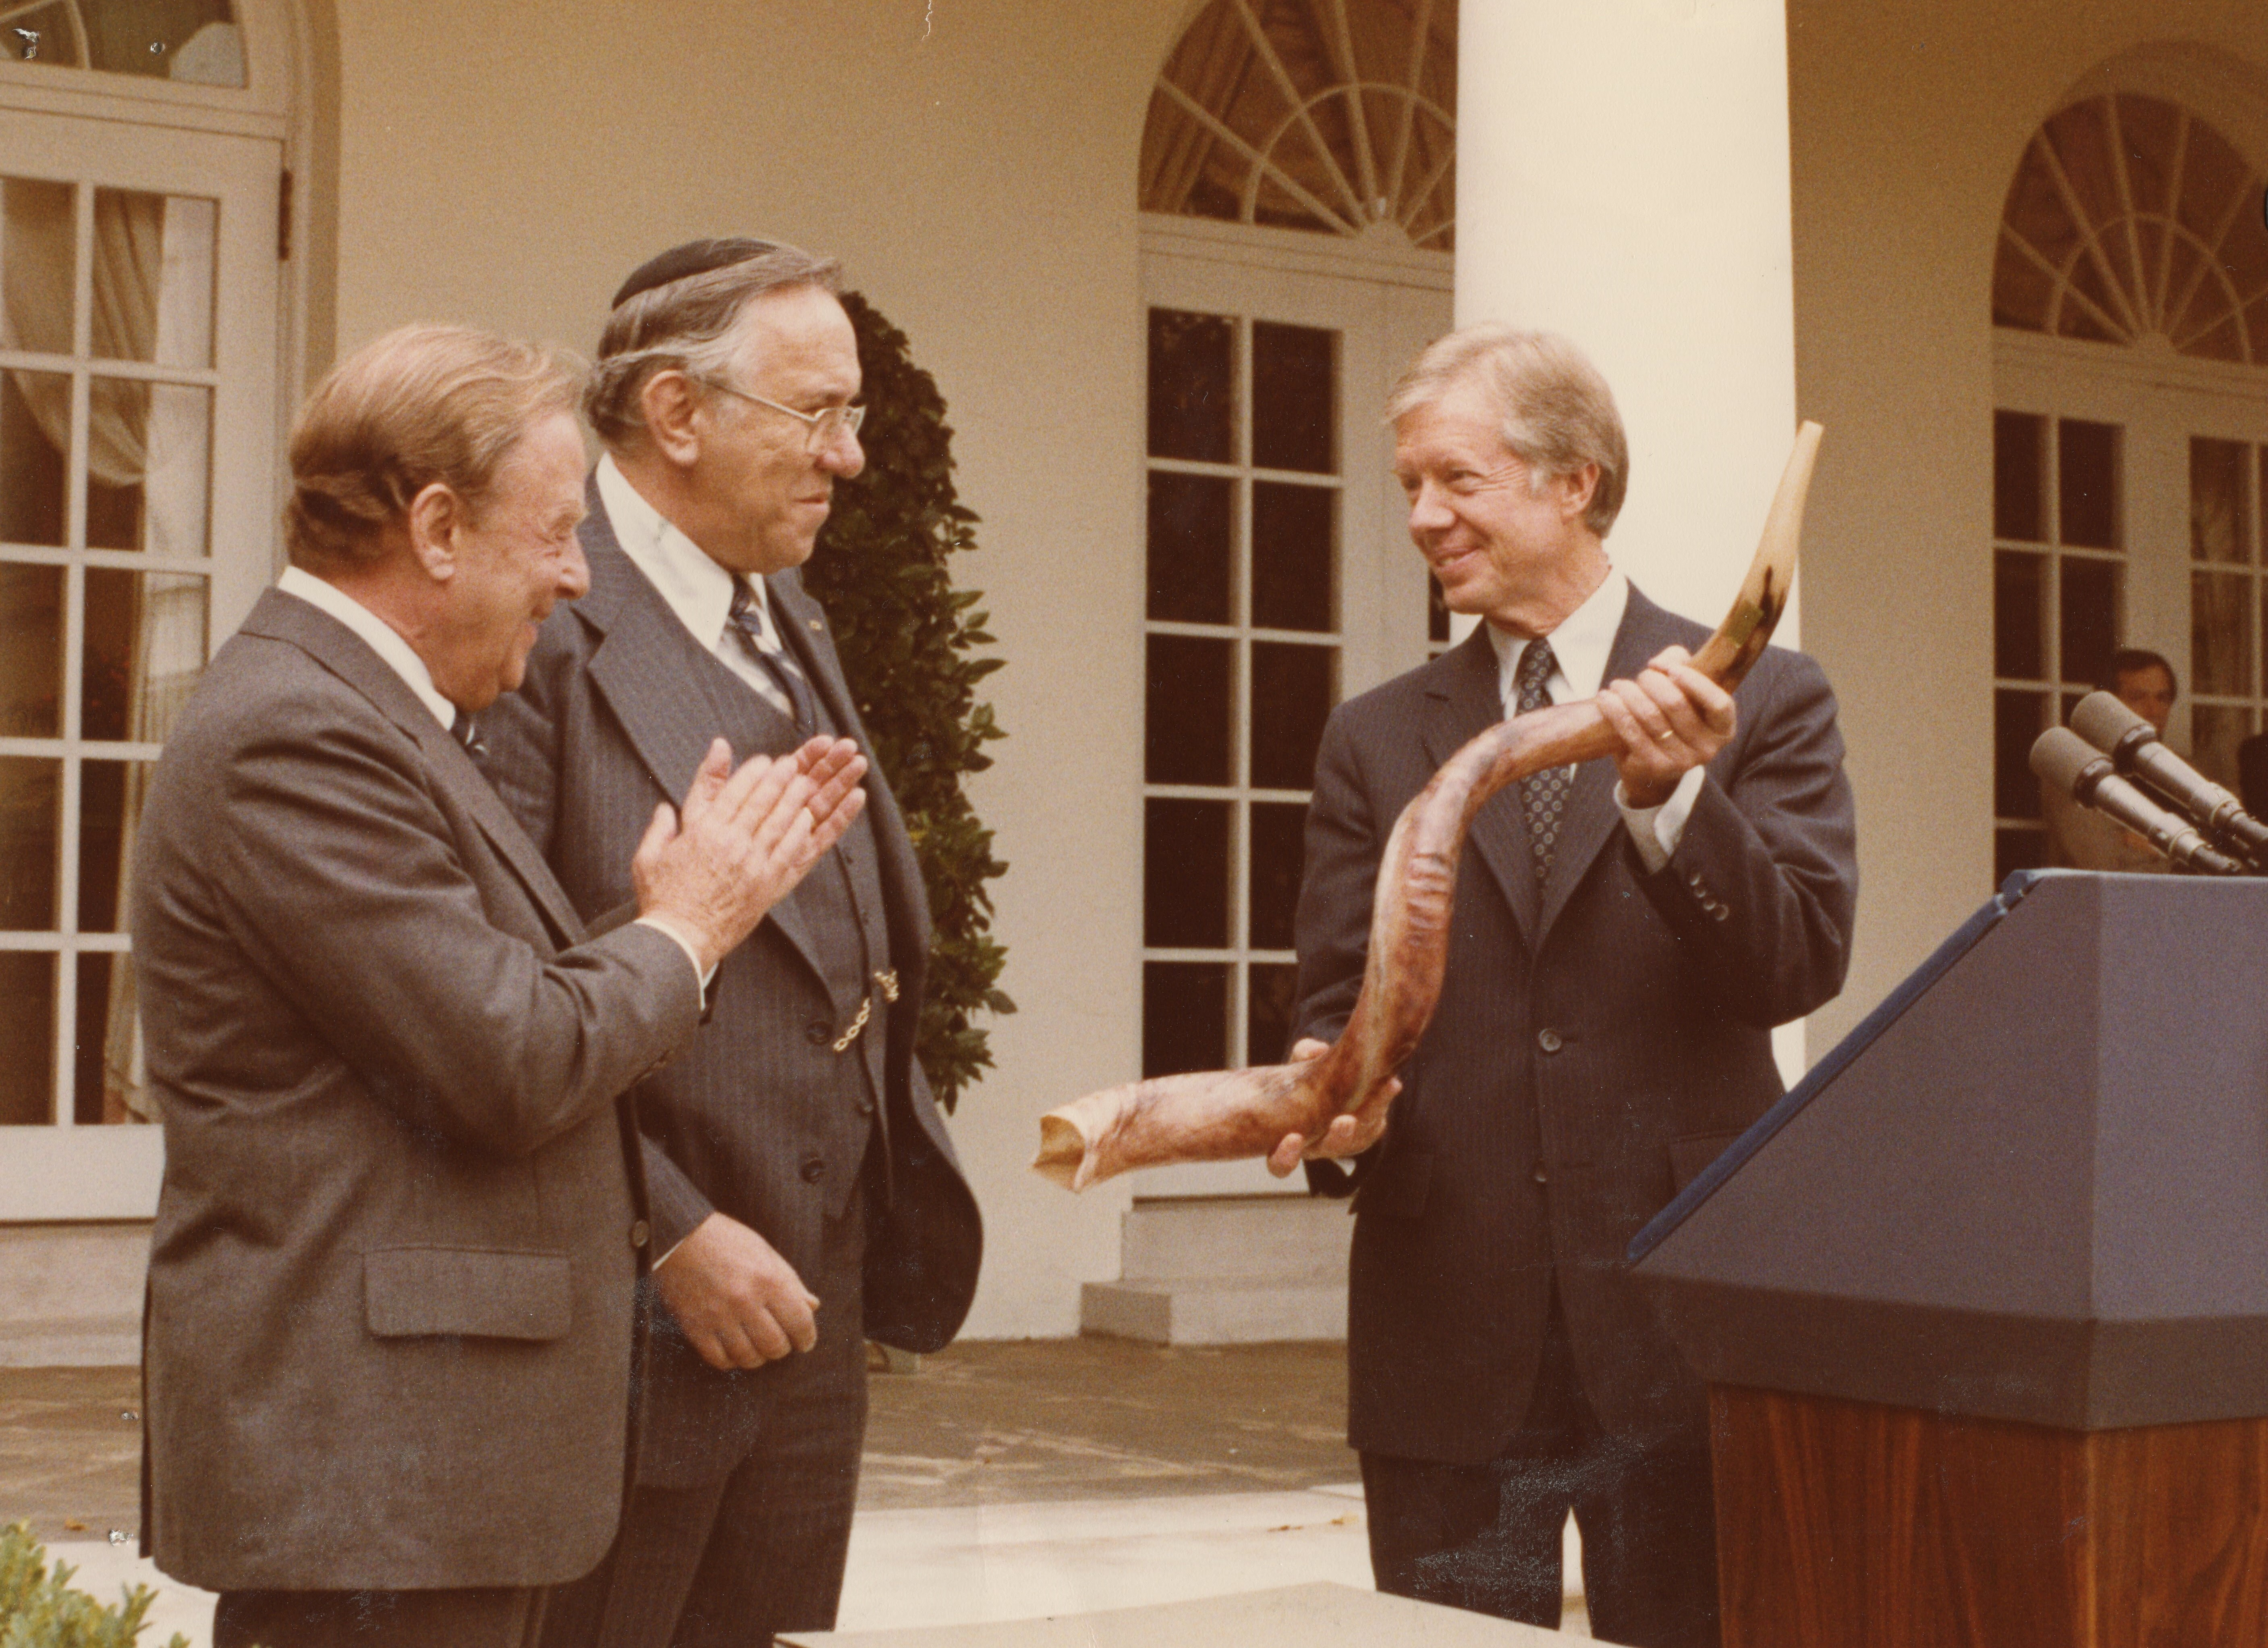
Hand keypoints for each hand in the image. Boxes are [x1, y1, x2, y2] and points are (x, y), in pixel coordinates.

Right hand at [631, 737, 867, 969]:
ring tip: (805, 783)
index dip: (752, 772)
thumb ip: (660, 827)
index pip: (734, 791)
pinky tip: (807, 818)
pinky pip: (789, 851)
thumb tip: (664, 807)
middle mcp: (731, 843)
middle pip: (762, 801)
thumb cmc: (662, 899)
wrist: (681, 940)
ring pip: (780, 822)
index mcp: (703, 832)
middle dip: (779, 778)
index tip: (763, 761)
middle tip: (792, 763)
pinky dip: (800, 831)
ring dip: (794, 799)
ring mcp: (752, 864)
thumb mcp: (648, 857)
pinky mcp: (767, 884)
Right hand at [654, 1212, 819, 1368]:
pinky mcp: (695, 1326)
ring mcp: (718, 1316)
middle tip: (780, 1343)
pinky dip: (731, 1360)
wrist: (680, 1236)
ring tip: (758, 1347)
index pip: (799, 1323)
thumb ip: (791, 1282)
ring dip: (758, 1357)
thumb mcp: (765, 1253)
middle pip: (775, 1346)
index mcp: (769, 1280)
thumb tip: (812, 1306)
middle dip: (782, 1349)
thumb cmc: (728, 1241)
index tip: (805, 1342)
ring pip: (748, 1358)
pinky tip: (734, 1350)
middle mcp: (745, 1301)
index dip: (807, 1338)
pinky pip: (719, 1360)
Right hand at [1266, 1037, 1400, 1176]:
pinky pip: (1373, 1129)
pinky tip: (1389, 1083)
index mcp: (1288, 1140)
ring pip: (1358, 1138)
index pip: (1280, 1164)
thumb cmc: (1299, 1080)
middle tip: (1346, 1120)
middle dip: (1339, 1137)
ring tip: (1388, 1084)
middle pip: (1329, 1150)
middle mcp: (1315, 1148)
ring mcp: (1342, 1144)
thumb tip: (1317, 1051)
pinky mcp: (1363, 1136)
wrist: (1324, 1085)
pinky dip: (1381, 1106)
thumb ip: (1302, 1054)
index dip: (1285, 1157)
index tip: (1293, 1138)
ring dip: (1372, 1111)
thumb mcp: (1295, 1064)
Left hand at [1594, 645, 1735, 808]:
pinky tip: (1606, 698)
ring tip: (1618, 684)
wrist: (1651, 765)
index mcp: (1723, 729)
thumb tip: (1666, 660)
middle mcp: (1708, 748)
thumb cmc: (1671, 720)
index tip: (1669, 667)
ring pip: (1651, 716)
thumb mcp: (1685, 694)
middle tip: (1642, 675)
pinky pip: (1632, 732)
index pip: (1718, 703)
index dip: (1693, 681)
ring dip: (1630, 693)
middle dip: (1653, 681)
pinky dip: (1616, 711)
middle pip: (1676, 703)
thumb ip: (1682, 667)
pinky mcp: (1656, 767)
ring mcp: (1683, 762)